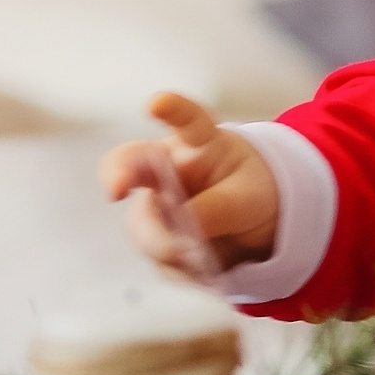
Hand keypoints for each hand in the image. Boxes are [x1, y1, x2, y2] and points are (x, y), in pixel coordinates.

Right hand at [99, 92, 281, 275]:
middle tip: (116, 188)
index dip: (171, 109)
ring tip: (203, 258)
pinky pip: (160, 260)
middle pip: (127, 166)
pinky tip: (205, 268)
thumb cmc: (253, 192)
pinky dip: (183, 270)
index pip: (186, 121)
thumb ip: (218, 207)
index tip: (156, 103)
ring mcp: (155, 205)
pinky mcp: (156, 240)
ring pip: (141, 226)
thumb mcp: (249, 197)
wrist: (257, 226)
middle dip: (117, 175)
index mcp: (198, 144)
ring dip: (165, 246)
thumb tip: (184, 226)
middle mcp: (165, 170)